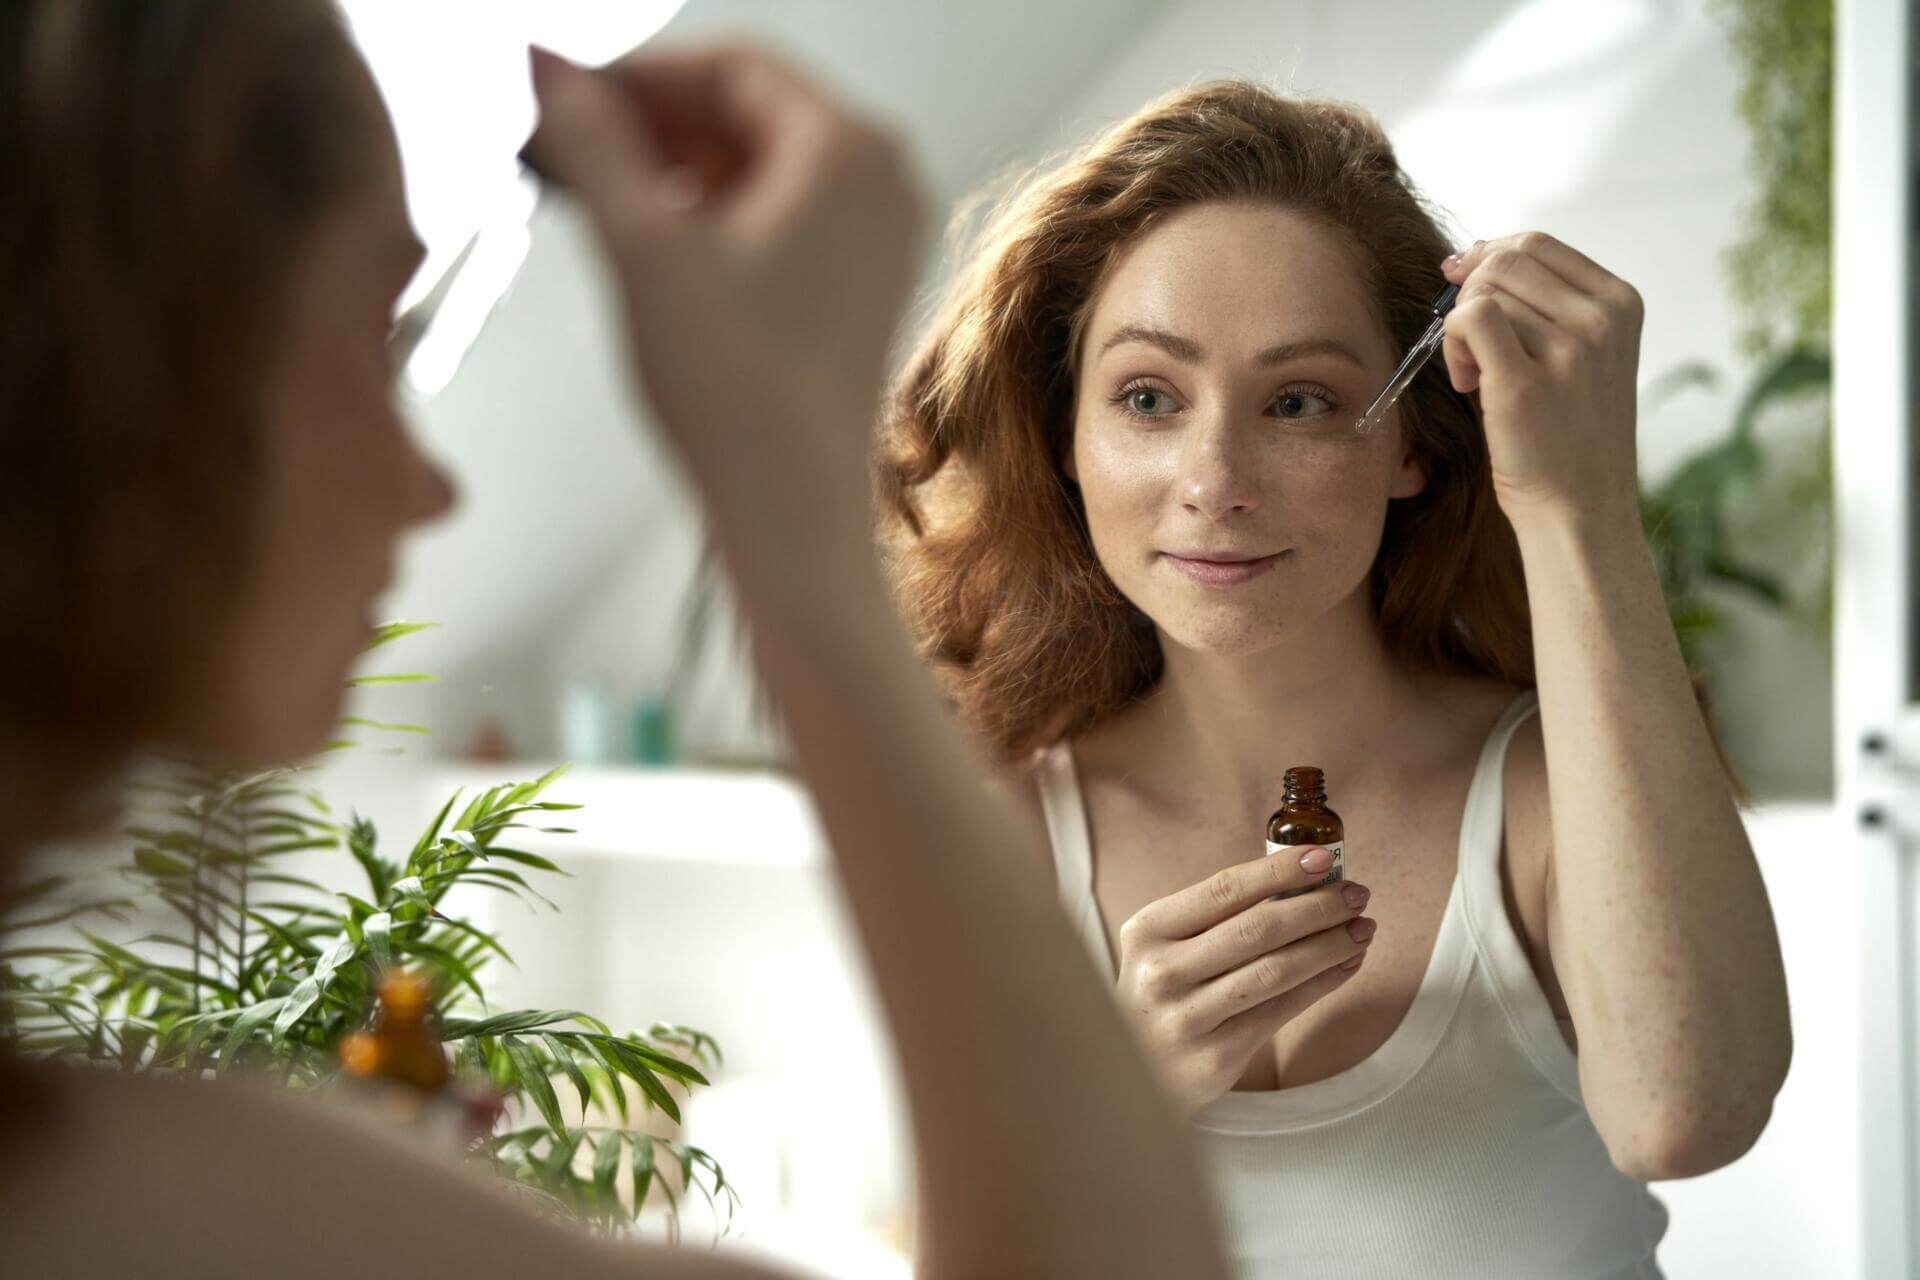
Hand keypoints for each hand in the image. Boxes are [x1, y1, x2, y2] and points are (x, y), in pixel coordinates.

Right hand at [525, 43, 925, 523]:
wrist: (792, 509)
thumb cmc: (743, 399)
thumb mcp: (643, 247)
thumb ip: (591, 141)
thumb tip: (550, 72)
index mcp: (851, 152)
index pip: (733, 64)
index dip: (639, 74)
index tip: (572, 94)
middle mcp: (883, 185)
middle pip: (752, 109)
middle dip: (656, 120)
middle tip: (576, 141)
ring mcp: (879, 238)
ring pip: (765, 163)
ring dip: (680, 166)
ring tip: (604, 195)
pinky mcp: (861, 286)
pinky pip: (784, 214)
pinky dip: (716, 212)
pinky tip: (659, 242)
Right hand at [1113, 848, 1375, 1114]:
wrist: (1132, 1073)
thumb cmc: (1164, 993)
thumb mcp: (1167, 946)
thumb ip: (1218, 916)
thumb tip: (1302, 880)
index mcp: (1148, 930)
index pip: (1224, 889)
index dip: (1279, 870)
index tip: (1324, 858)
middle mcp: (1162, 972)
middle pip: (1257, 929)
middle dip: (1317, 907)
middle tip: (1356, 894)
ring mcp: (1187, 1018)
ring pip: (1276, 971)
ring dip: (1329, 945)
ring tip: (1362, 928)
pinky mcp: (1215, 1057)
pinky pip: (1282, 1010)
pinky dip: (1322, 984)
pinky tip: (1345, 965)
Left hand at [1438, 233, 1643, 529]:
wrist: (1580, 510)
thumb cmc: (1565, 434)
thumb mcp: (1577, 354)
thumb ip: (1539, 304)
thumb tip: (1471, 256)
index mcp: (1621, 303)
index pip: (1538, 244)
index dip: (1488, 256)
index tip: (1462, 284)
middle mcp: (1602, 320)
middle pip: (1505, 262)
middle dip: (1470, 295)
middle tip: (1471, 346)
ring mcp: (1570, 350)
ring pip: (1483, 293)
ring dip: (1460, 331)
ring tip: (1477, 375)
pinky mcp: (1526, 383)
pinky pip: (1468, 320)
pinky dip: (1452, 344)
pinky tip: (1467, 382)